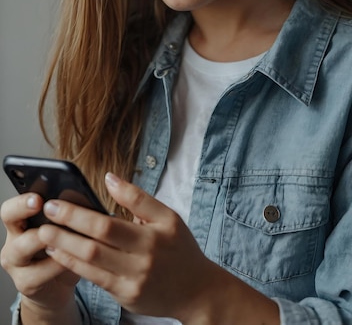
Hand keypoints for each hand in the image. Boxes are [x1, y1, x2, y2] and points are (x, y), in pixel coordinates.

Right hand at [0, 193, 78, 312]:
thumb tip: (81, 196)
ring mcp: (16, 263)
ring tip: (64, 234)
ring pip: (22, 248)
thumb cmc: (63, 249)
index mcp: (21, 222)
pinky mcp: (25, 282)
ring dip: (44, 239)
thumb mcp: (64, 228)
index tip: (38, 197)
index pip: (12, 206)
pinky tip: (71, 258)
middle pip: (9, 219)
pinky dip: (58, 263)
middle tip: (43, 205)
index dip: (21, 201)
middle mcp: (13, 240)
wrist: (57, 285)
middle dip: (24, 209)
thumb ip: (65, 214)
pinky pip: (39, 272)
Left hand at [37, 174, 218, 321]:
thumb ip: (138, 198)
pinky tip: (60, 253)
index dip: (80, 213)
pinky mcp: (126, 297)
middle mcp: (142, 260)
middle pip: (96, 243)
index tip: (59, 199)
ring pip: (91, 263)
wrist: (196, 291)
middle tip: (47, 212)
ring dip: (64, 247)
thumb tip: (110, 178)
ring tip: (44, 233)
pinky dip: (74, 265)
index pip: (109, 223)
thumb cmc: (180, 249)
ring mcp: (133, 281)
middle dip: (66, 226)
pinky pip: (94, 279)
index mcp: (154, 235)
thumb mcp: (168, 217)